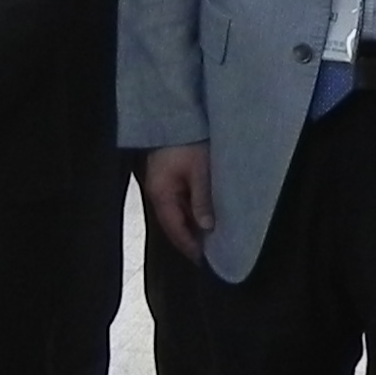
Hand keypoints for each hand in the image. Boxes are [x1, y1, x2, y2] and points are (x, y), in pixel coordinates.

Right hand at [143, 145, 214, 260]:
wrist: (177, 114)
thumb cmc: (188, 140)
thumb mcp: (200, 170)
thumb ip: (202, 199)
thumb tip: (207, 227)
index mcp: (161, 194)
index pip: (175, 230)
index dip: (190, 247)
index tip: (207, 261)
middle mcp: (158, 193)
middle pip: (176, 225)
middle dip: (194, 239)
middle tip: (216, 252)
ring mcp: (163, 185)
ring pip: (179, 213)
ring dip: (195, 224)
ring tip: (216, 236)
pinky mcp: (171, 177)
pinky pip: (182, 201)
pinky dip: (194, 210)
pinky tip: (208, 214)